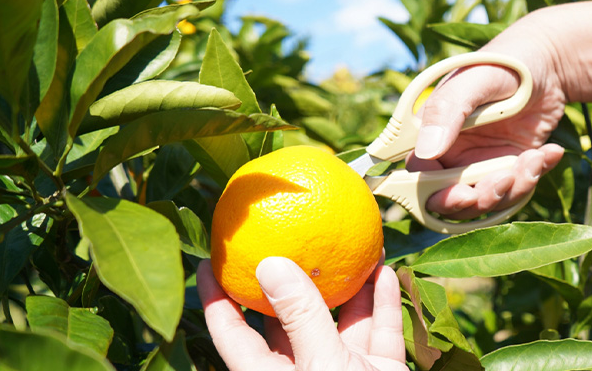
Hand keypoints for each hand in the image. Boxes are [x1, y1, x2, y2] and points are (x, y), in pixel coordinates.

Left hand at [197, 258, 407, 370]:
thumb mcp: (322, 366)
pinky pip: (379, 330)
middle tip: (283, 234)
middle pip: (286, 316)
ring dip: (345, 281)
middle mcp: (304, 369)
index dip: (216, 296)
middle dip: (287, 276)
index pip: (230, 332)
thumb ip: (300, 317)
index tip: (209, 256)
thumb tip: (269, 263)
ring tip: (344, 242)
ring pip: (339, 317)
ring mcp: (343, 370)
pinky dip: (381, 301)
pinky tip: (382, 269)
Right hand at [409, 15, 567, 219]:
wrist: (548, 63)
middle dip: (479, 199)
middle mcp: (452, 154)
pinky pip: (517, 190)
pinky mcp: (509, 168)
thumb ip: (447, 112)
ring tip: (535, 158)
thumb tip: (426, 150)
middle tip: (504, 181)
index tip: (463, 194)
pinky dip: (535, 176)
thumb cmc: (503, 63)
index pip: (419, 177)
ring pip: (488, 201)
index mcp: (431, 134)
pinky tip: (550, 152)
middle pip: (452, 200)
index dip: (436, 193)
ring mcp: (481, 164)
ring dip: (514, 187)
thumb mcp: (474, 82)